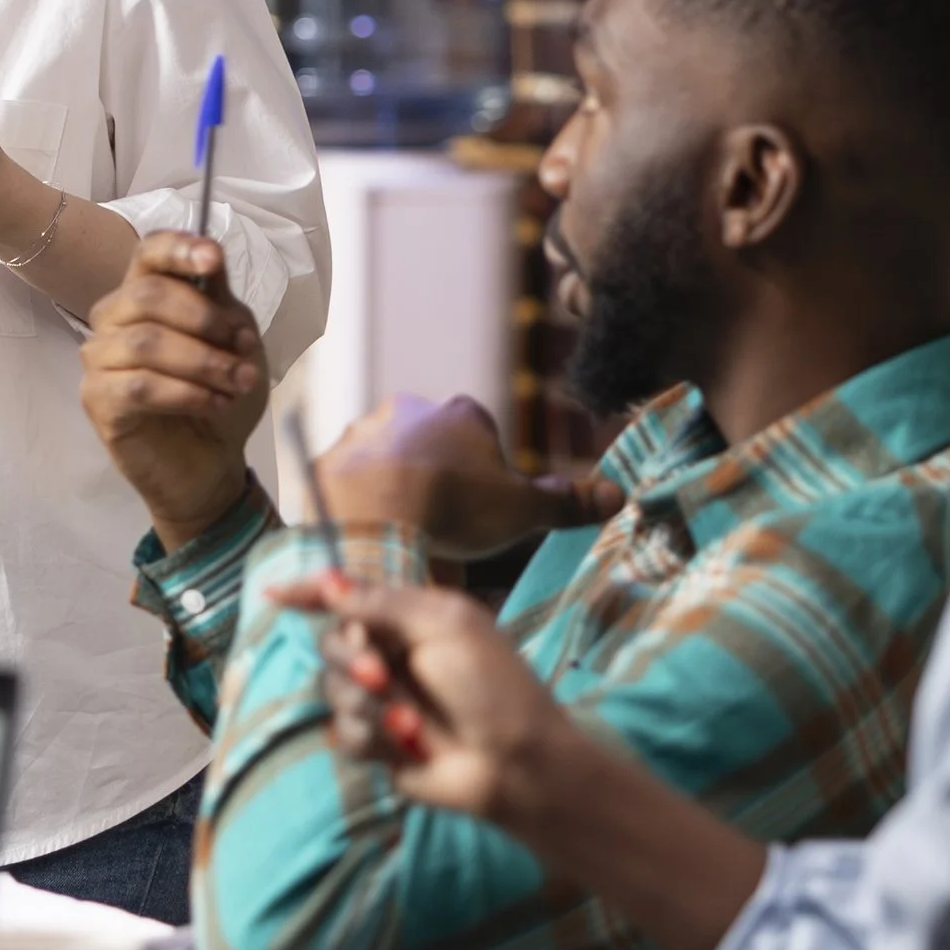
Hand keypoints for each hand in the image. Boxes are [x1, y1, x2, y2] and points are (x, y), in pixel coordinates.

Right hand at [79, 233, 267, 543]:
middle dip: (204, 320)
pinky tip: (213, 403)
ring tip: (236, 383)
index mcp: (145, 293)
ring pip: (144, 342)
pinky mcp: (97, 400)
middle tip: (242, 348)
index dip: (178, 249)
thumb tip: (211, 263)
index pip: (148, 253)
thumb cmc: (217, 394)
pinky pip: (138, 386)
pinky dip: (185, 393)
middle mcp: (113, 319)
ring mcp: (99, 359)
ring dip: (202, 362)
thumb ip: (221, 302)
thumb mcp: (235, 341)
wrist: (210, 460)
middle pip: (145, 294)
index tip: (212, 260)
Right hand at [268, 572, 575, 830]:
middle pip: (331, 643)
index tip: (274, 596)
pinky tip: (407, 746)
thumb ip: (380, 603)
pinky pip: (345, 732)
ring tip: (408, 723)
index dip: (309, 593)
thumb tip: (328, 580)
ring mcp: (384, 700)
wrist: (518, 765)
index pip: (348, 596)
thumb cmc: (495, 687)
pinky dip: (373, 737)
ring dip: (367, 704)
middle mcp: (392, 655)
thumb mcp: (444, 627)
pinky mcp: (379, 743)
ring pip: (333, 690)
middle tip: (377, 675)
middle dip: (349, 658)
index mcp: (411, 618)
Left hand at [315, 394, 619, 558]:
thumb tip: (619, 495)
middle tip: (439, 529)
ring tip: (403, 539)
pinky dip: (359, 507)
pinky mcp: (330, 460)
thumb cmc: (456, 509)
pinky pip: (349, 485)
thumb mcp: (522, 511)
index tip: (479, 512)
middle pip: (431, 448)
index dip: (484, 477)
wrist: (377, 517)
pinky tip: (369, 537)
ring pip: (386, 464)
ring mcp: (364, 433)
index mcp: (461, 415)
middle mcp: (408, 411)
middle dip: (435, 482)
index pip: (482, 437)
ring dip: (394, 493)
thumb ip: (567, 502)